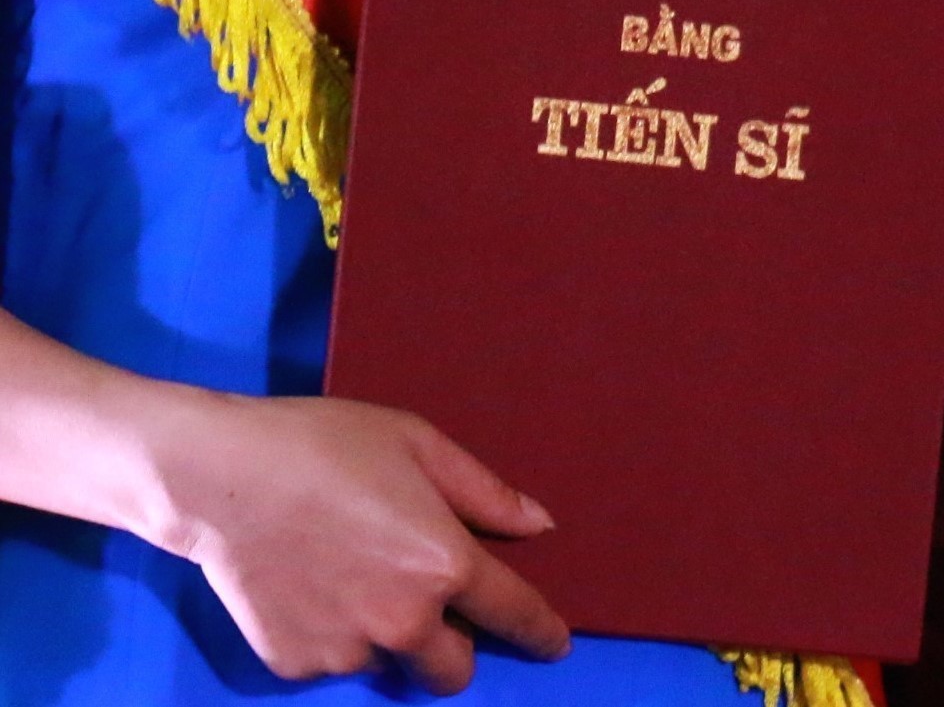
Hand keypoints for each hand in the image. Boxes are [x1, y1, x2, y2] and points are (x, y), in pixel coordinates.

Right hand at [148, 393, 569, 694]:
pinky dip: (332, 637)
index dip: (542, 634)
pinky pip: (334, 663)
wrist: (217, 474)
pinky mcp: (296, 663)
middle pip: (454, 671)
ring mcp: (348, 649)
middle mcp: (405, 621)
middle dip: (453, 646)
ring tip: (352, 576)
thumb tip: (538, 525)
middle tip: (428, 604)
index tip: (553, 644)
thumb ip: (485, 493)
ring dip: (387, 640)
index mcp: (446, 566)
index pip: (516, 617)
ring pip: (391, 666)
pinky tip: (310, 585)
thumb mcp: (418, 444)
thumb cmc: (324, 443)